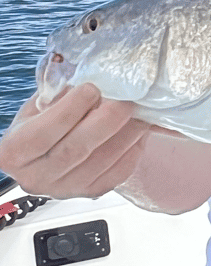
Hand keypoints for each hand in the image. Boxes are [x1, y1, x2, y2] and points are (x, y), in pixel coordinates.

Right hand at [0, 84, 150, 198]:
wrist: (42, 157)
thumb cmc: (40, 124)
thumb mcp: (38, 106)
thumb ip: (58, 93)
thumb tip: (90, 73)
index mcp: (15, 152)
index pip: (42, 133)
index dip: (70, 109)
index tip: (92, 88)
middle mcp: (36, 177)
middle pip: (76, 149)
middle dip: (106, 120)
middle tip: (126, 99)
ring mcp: (64, 189)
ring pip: (101, 162)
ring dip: (127, 133)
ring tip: (140, 111)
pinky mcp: (90, 192)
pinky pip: (117, 173)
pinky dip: (133, 149)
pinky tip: (139, 130)